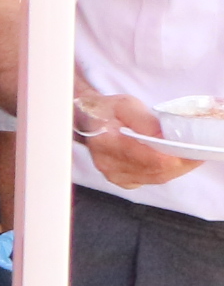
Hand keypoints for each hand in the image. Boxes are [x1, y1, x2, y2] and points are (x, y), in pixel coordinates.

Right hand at [81, 93, 196, 189]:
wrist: (88, 121)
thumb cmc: (106, 111)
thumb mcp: (125, 105)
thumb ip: (144, 120)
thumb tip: (164, 136)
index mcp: (106, 143)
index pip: (148, 158)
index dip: (174, 157)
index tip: (192, 151)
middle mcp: (108, 164)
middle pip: (156, 170)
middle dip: (181, 163)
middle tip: (198, 153)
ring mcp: (115, 175)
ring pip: (157, 177)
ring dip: (177, 168)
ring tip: (190, 155)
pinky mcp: (122, 180)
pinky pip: (152, 179)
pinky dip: (167, 171)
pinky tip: (174, 161)